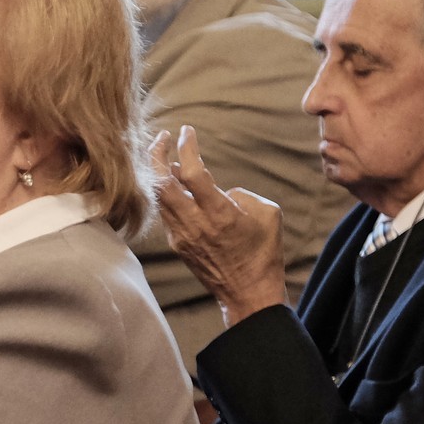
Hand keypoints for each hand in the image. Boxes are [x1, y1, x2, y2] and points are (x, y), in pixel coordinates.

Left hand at [151, 127, 288, 325]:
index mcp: (220, 213)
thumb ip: (242, 194)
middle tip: (161, 138)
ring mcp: (182, 236)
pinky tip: (171, 184)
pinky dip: (165, 194)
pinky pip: (166, 213)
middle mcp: (195, 224)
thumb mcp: (267, 214)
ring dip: (157, 174)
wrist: (248, 292)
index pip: (192, 173)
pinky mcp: (177, 244)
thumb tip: (219, 189)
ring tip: (163, 156)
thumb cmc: (264, 251)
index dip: (186, 148)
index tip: (187, 131)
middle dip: (156, 156)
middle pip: (161, 184)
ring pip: (159, 198)